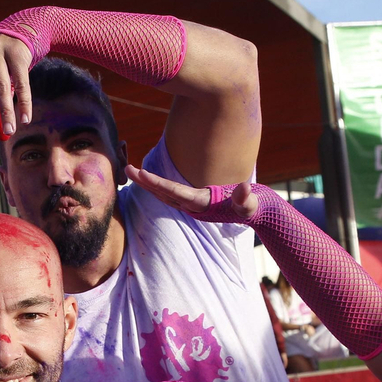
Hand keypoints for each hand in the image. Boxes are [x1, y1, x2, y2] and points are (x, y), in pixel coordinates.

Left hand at [124, 164, 259, 221]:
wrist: (254, 214)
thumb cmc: (252, 206)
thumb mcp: (251, 203)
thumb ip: (246, 198)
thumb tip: (244, 189)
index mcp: (201, 205)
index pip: (175, 192)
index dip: (157, 183)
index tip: (142, 173)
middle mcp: (192, 207)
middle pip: (163, 193)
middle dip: (144, 182)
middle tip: (127, 168)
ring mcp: (191, 205)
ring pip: (163, 194)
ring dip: (147, 183)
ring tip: (131, 170)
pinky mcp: (193, 202)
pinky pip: (169, 193)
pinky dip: (156, 185)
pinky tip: (147, 178)